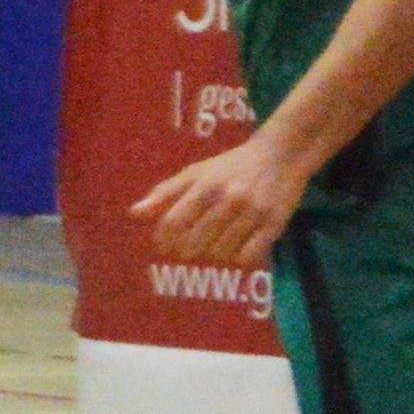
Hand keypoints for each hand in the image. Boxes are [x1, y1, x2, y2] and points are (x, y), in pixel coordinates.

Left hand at [135, 135, 308, 273]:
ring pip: (222, 251)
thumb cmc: (230, 165)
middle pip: (197, 239)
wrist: (279, 156)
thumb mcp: (196, 172)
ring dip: (213, 253)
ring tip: (213, 245)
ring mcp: (253, 212)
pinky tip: (236, 249)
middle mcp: (228, 198)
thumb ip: (165, 192)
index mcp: (205, 184)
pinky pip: (249, 255)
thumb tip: (134, 213)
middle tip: (186, 250)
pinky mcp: (275, 225)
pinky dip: (238, 258)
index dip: (164, 237)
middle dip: (186, 249)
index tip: (161, 246)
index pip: (176, 219)